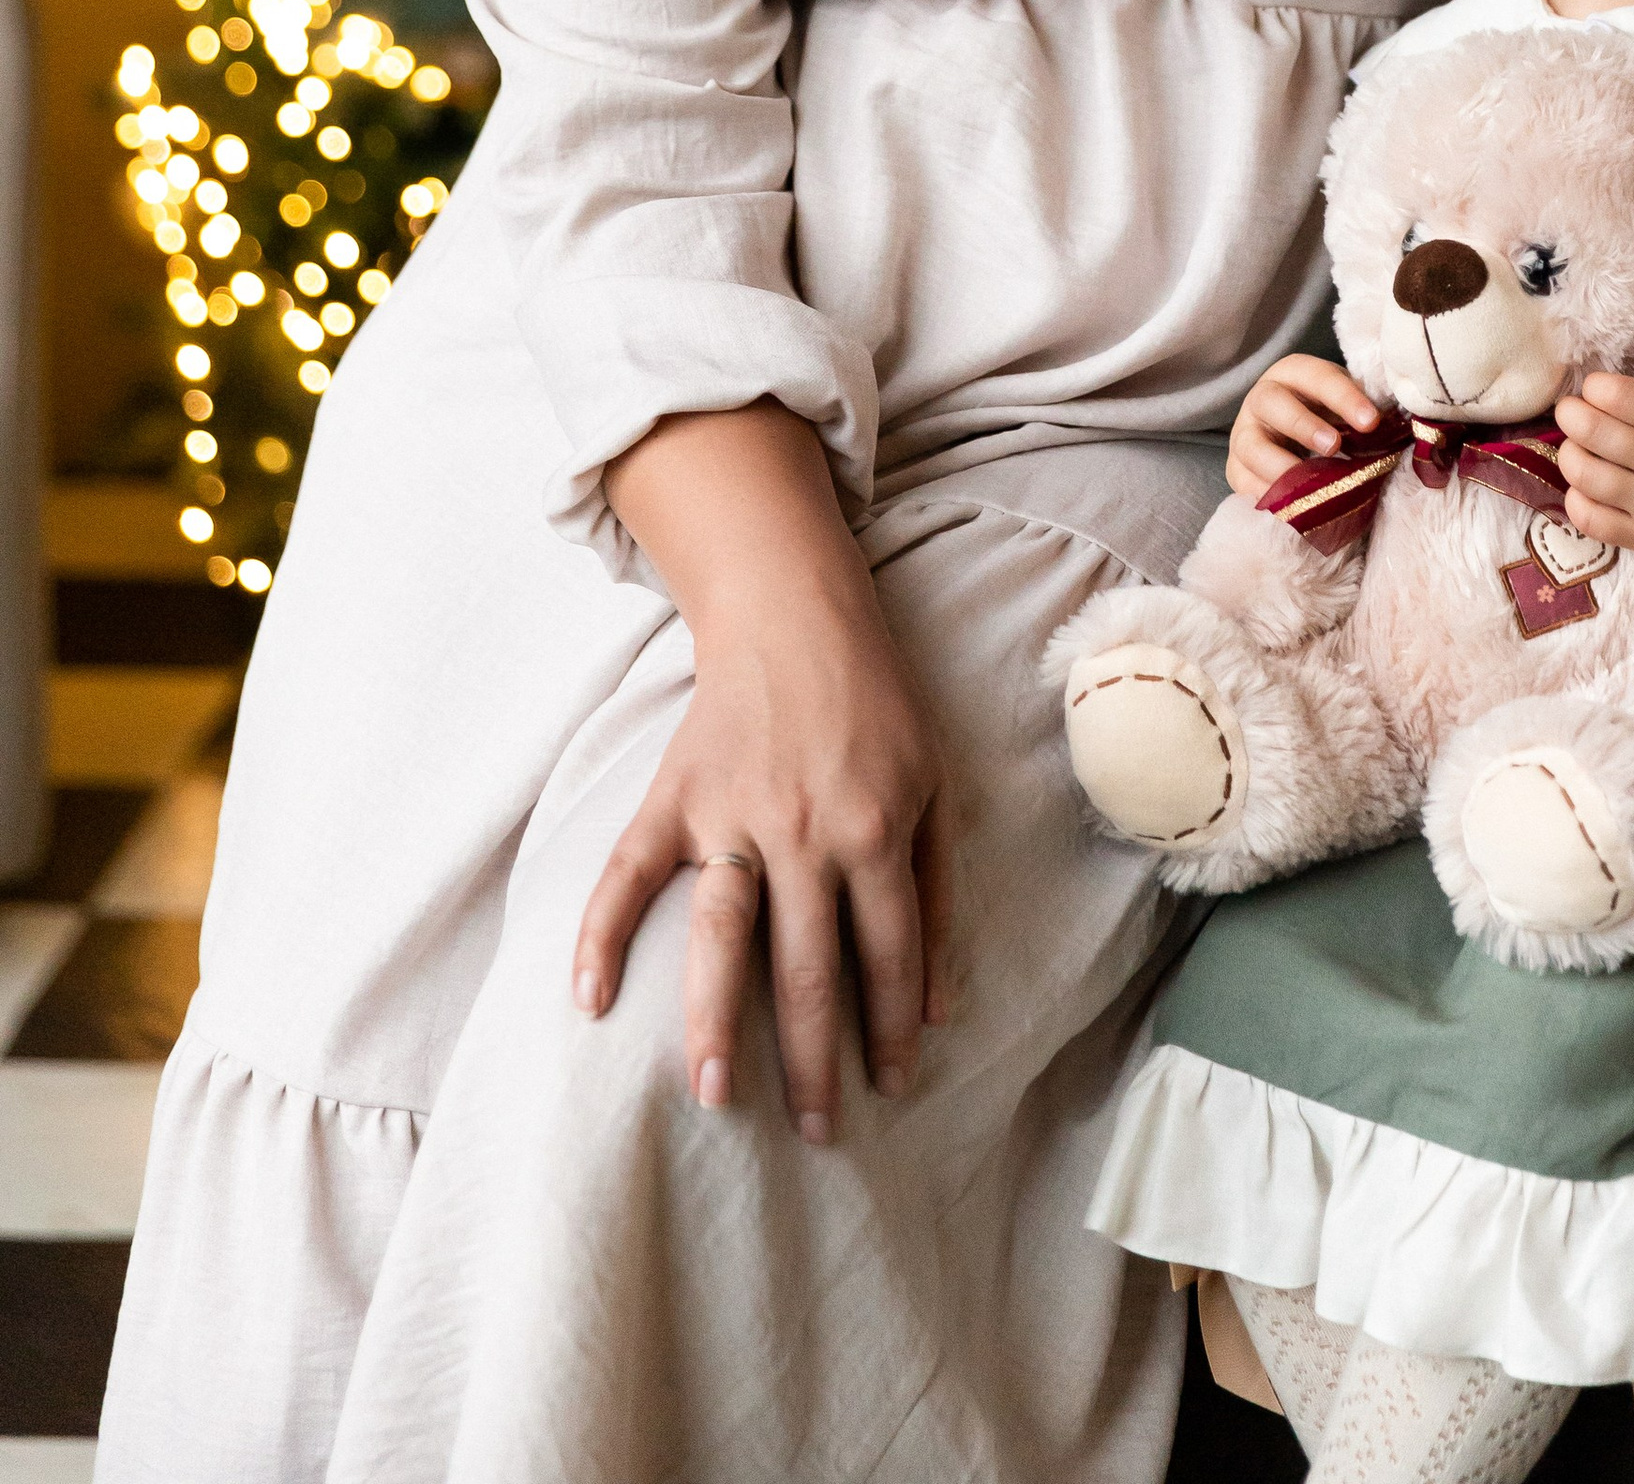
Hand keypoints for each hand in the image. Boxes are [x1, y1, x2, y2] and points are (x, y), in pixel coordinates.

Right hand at [576, 404, 951, 1141]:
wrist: (798, 616)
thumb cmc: (877, 705)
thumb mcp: (933, 786)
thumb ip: (934, 890)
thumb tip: (934, 1003)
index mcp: (875, 832)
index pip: (885, 957)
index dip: (889, 1029)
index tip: (889, 1088)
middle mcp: (803, 834)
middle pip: (806, 968)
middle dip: (812, 1060)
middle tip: (816, 1130)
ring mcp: (732, 816)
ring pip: (720, 936)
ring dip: (715, 1019)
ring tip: (712, 1095)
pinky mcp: (675, 796)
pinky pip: (630, 873)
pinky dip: (601, 932)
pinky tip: (585, 999)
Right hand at [1227, 351, 1379, 495]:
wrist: (1287, 437)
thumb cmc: (1326, 416)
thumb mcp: (1343, 405)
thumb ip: (1363, 413)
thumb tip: (1396, 430)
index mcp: (1294, 374)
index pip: (1317, 377)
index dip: (1344, 398)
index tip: (1371, 422)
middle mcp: (1262, 399)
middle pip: (1272, 403)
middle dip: (1304, 425)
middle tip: (1335, 446)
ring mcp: (1244, 434)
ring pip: (1251, 446)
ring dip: (1282, 465)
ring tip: (1311, 485)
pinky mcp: (1236, 469)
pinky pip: (1245, 484)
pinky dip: (1267, 496)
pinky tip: (1292, 507)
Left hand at [1558, 310, 1633, 587]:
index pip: (1624, 399)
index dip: (1596, 386)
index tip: (1595, 384)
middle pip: (1597, 435)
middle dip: (1571, 414)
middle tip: (1571, 407)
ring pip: (1587, 477)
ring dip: (1569, 452)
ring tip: (1576, 441)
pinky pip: (1592, 521)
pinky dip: (1575, 498)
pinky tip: (1584, 482)